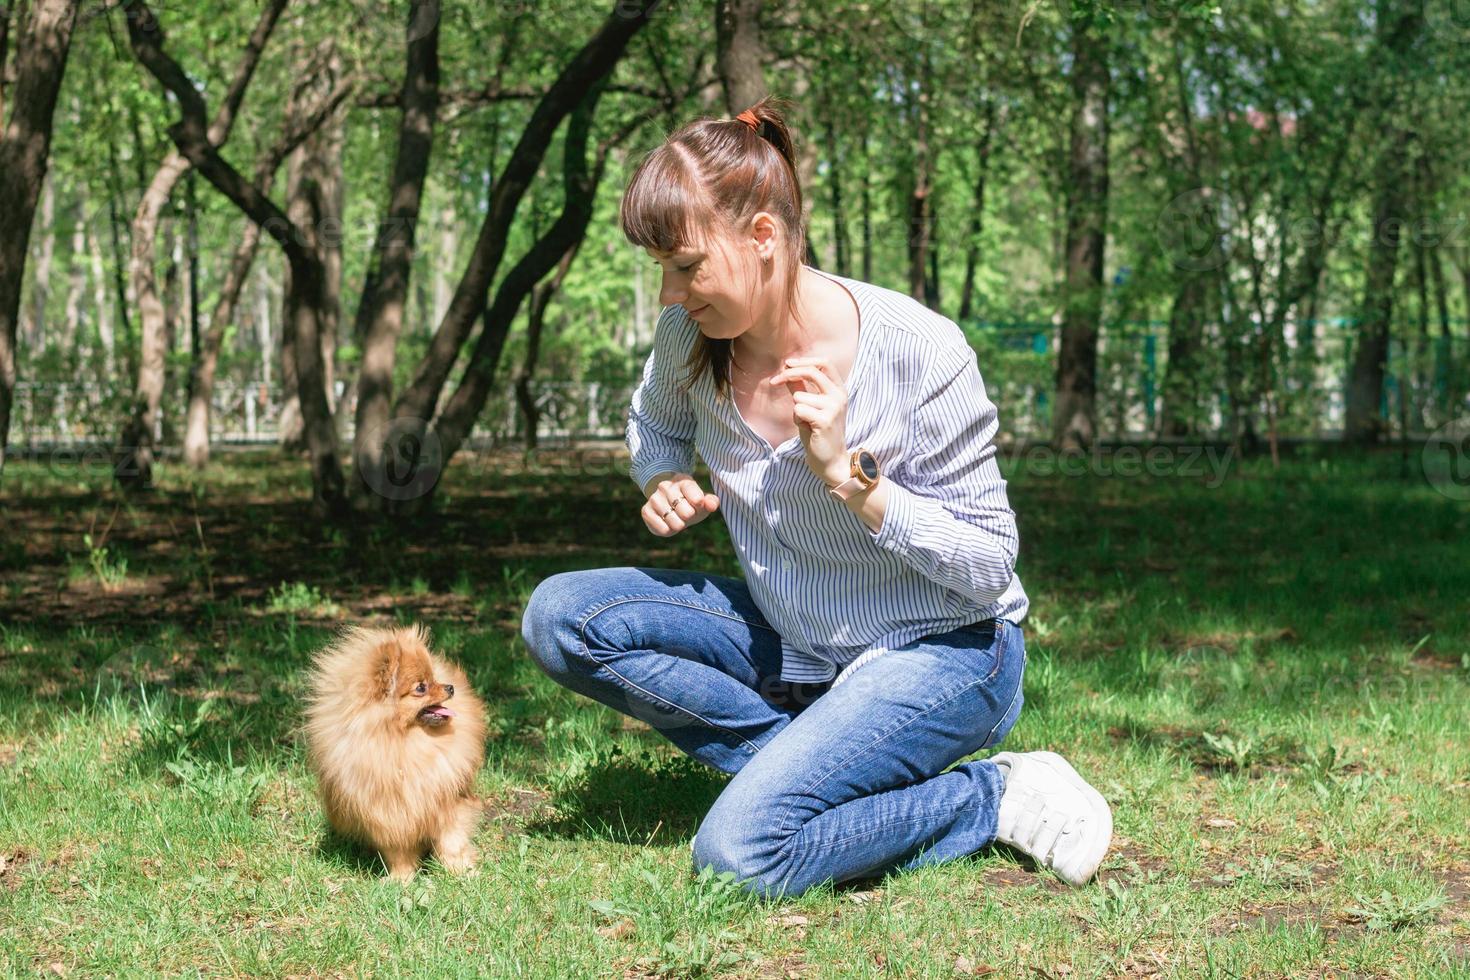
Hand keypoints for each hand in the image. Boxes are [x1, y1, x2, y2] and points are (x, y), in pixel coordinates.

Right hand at [641, 473, 719, 536]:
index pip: (693, 492)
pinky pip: (663, 529)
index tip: (698, 505)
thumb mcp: (703, 503)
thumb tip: (712, 505)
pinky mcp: (646, 510)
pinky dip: (669, 530)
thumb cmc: (690, 504)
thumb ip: (711, 502)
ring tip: (677, 518)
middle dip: (689, 517)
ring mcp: (654, 498)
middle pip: (686, 512)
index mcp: (682, 480)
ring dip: (679, 525)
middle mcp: (665, 486)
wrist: (670, 508)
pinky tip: (667, 523)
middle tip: (686, 513)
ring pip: (674, 522)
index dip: (699, 503)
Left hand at [768, 356, 849, 486]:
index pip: (824, 363)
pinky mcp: (825, 420)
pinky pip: (798, 410)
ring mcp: (834, 407)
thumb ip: (801, 388)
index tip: (787, 364)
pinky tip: (807, 429)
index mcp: (839, 390)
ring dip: (796, 410)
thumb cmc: (819, 434)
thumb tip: (787, 371)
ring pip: (799, 397)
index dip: (804, 361)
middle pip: (811, 372)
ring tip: (806, 422)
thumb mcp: (811, 407)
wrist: (831, 461)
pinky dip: (797, 420)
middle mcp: (839, 396)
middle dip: (789, 374)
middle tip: (774, 381)